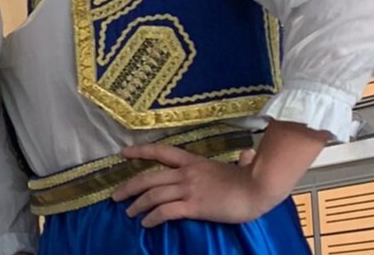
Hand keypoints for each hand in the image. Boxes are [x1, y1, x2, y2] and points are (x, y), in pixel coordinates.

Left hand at [111, 143, 278, 227]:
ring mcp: (189, 188)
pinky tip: (146, 223)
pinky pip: (166, 211)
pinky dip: (152, 217)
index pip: (161, 152)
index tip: (123, 153)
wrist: (257, 188)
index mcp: (193, 161)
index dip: (140, 151)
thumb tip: (248, 155)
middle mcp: (186, 172)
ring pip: (153, 194)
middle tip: (115, 196)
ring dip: (137, 204)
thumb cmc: (250, 179)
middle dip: (129, 186)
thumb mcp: (237, 165)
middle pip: (149, 177)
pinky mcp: (194, 206)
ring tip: (129, 213)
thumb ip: (237, 160)